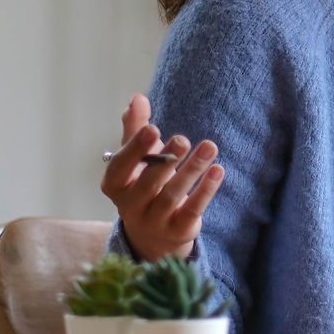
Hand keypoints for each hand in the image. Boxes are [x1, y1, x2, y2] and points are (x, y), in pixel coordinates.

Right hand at [100, 93, 223, 262]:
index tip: (153, 128)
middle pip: (149, 182)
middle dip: (166, 160)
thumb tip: (137, 98)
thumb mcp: (136, 160)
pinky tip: (218, 170)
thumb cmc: (144, 186)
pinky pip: (192, 209)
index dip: (136, 148)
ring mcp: (153, 221)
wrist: (155, 235)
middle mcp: (130, 207)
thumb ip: (136, 129)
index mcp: (115, 186)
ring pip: (173, 195)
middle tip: (183, 139)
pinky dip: (206, 190)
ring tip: (209, 147)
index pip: (121, 166)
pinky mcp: (178, 230)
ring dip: (192, 170)